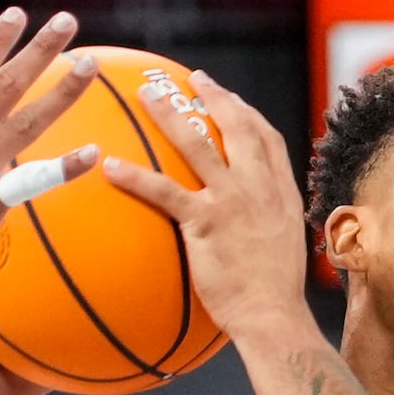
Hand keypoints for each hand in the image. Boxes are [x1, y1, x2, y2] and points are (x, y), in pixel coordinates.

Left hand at [79, 60, 318, 350]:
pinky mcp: (205, 222)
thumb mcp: (283, 249)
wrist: (274, 317)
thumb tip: (248, 227)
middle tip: (193, 78)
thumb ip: (266, 226)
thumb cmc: (275, 296)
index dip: (248, 114)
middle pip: (236, 127)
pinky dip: (136, 176)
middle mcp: (259, 188)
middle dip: (215, 97)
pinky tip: (110, 166)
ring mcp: (232, 201)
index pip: (268, 140)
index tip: (231, 99)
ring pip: (197, 144)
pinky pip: (164, 191)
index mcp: (281, 193)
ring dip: (169, 114)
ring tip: (146, 94)